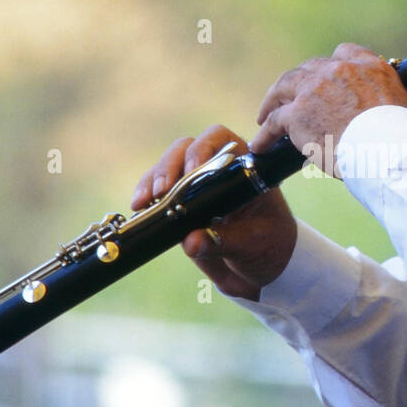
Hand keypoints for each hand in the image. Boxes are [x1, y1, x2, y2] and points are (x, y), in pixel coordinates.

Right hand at [131, 125, 297, 301]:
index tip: (192, 170)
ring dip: (152, 180)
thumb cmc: (267, 245)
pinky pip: (156, 190)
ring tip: (144, 201)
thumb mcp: (251, 244)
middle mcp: (216, 168)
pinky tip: (138, 207)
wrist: (261, 266)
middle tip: (163, 191)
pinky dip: (145, 195)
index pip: (220, 140)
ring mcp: (194, 184)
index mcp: (244, 166)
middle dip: (170, 166)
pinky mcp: (178, 202)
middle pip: (186, 149)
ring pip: (166, 167)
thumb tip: (191, 241)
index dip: (203, 149)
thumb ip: (223, 241)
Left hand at [250, 43, 406, 177]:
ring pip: (284, 88)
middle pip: (309, 68)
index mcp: (369, 66)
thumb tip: (393, 120)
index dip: (333, 65)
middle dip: (298, 81)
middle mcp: (338, 70)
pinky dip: (265, 133)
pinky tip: (260, 145)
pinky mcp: (297, 113)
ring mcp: (314, 89)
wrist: (386, 147)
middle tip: (290, 96)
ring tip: (265, 115)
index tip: (328, 76)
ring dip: (273, 101)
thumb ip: (392, 104)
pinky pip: (274, 121)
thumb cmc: (403, 137)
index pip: (345, 52)